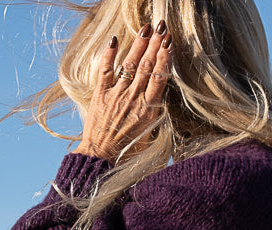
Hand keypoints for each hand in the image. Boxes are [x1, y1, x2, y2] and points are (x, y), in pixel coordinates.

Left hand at [75, 21, 172, 161]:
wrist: (101, 160)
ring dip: (139, 44)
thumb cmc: (128, 155)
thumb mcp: (150, 139)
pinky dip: (109, 54)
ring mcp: (116, 95)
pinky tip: (115, 40)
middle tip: (162, 27)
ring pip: (129, 64)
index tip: (170, 42)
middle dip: (155, 44)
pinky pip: (105, 70)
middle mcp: (133, 99)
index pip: (159, 77)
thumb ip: (155, 118)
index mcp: (148, 111)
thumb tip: (162, 102)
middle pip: (146, 66)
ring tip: (147, 28)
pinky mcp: (100, 95)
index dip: (165, 58)